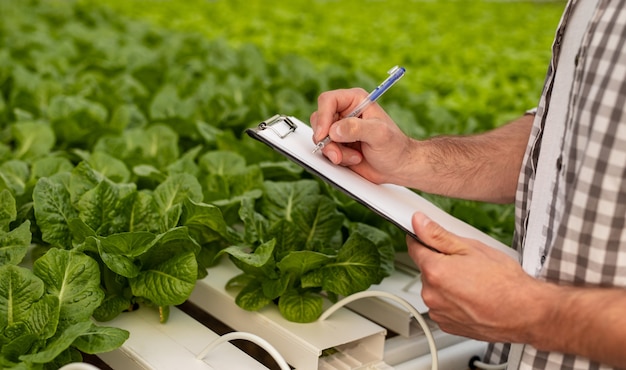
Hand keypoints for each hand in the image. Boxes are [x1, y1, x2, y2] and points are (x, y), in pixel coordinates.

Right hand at [310, 88, 413, 183]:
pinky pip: (325, 150)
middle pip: (319, 120)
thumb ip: (357, 129)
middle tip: (338, 154)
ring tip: (354, 157)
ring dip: (333, 151)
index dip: (323, 117)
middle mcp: (345, 113)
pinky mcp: (338, 145)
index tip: (324, 135)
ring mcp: (340, 130)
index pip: (328, 101)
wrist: (397, 167)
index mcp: (356, 101)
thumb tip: (334, 130)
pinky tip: (353, 160)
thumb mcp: (379, 134)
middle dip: (327, 140)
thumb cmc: (395, 147)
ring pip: (320, 138)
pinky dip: (336, 158)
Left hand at [407, 212, 545, 343]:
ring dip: (446, 284)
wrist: (526, 313)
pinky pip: (442, 306)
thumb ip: (438, 235)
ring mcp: (438, 312)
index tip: (427, 236)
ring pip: (434, 288)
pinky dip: (452, 301)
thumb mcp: (472, 248)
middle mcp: (431, 294)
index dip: (422, 239)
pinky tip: (472, 297)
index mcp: (435, 271)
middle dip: (441, 263)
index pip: (414, 247)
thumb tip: (419, 223)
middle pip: (426, 269)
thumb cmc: (505, 283)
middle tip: (466, 263)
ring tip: (473, 283)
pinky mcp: (446, 324)